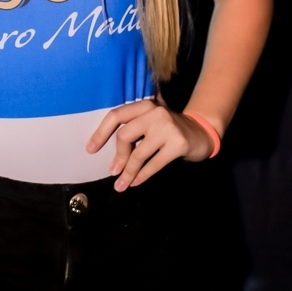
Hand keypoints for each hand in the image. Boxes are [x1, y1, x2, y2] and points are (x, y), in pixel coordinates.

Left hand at [85, 99, 213, 191]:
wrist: (201, 132)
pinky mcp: (178, 143)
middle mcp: (155, 112)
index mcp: (144, 105)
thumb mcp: (150, 122)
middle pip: (124, 135)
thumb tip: (108, 153)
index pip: (116, 116)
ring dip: (128, 172)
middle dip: (117, 156)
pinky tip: (135, 182)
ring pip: (138, 153)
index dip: (100, 133)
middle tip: (112, 171)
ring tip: (121, 185)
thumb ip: (132, 129)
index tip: (90, 150)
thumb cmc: (168, 129)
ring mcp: (167, 126)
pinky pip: (154, 163)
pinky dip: (142, 175)